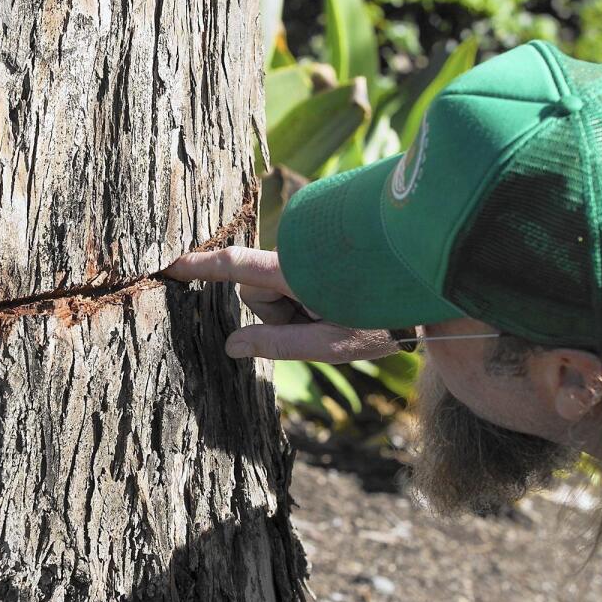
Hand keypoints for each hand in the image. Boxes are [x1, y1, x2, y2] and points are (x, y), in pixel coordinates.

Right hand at [163, 246, 400, 362]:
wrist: (434, 294)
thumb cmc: (387, 319)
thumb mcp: (331, 342)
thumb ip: (276, 344)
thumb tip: (230, 346)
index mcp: (295, 271)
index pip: (234, 266)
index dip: (198, 266)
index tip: (167, 264)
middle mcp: (296, 255)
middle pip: (254, 289)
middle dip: (276, 311)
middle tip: (323, 321)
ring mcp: (306, 256)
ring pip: (273, 289)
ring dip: (296, 307)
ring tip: (339, 311)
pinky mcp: (316, 257)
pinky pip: (292, 282)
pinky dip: (307, 297)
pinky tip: (342, 301)